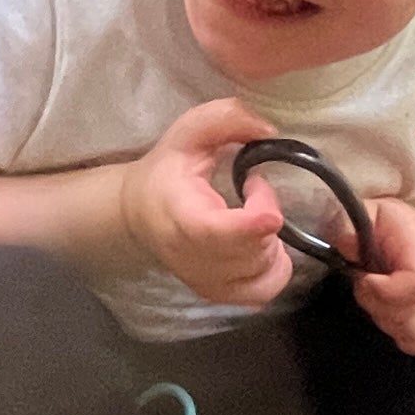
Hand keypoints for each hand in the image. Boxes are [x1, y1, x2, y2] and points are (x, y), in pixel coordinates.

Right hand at [117, 97, 294, 312]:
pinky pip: (264, 291)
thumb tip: (269, 130)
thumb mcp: (189, 132)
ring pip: (262, 271)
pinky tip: (262, 245)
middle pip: (250, 251)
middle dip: (265, 215)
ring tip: (252, 216)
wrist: (138, 213)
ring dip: (271, 239)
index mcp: (180, 215)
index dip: (252, 221)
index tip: (261, 191)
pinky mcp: (219, 295)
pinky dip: (275, 269)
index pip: (216, 233)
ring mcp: (206, 281)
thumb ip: (226, 119)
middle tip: (253, 189)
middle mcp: (191, 257)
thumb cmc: (167, 171)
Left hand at [349, 195, 414, 356]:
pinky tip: (389, 316)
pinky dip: (403, 336)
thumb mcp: (361, 211)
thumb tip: (347, 241)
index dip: (386, 291)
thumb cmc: (381, 224)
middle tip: (366, 287)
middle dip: (381, 308)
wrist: (397, 228)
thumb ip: (348, 224)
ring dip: (390, 323)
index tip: (364, 281)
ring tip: (377, 300)